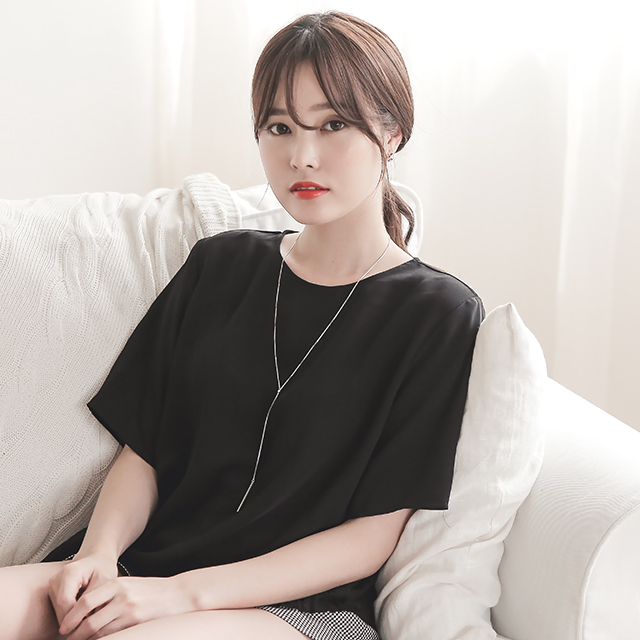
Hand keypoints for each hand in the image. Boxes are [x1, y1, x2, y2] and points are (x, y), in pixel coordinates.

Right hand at [48, 553, 118, 628]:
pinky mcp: (52, 594)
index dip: (75, 616)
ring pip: (58, 613)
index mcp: (69, 572)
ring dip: (73, 618)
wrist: (96, 560)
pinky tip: (83, 612)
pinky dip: (71, 615)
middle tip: (91, 621)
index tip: (88, 621)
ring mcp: (52, 587)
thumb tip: (86, 621)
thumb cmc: (102, 569)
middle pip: (60, 609)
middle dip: (75, 619)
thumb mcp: (104, 581)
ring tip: (89, 614)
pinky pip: (59, 611)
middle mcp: (56, 579)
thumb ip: (94, 598)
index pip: (65, 601)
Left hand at [58, 575, 189, 638]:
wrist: (176, 594)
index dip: (71, 617)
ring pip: (99, 631)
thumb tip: (83, 613)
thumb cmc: (149, 591)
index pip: (85, 602)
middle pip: (89, 619)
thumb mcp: (127, 586)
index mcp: (116, 583)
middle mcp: (121, 595)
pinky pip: (113, 635)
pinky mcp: (136, 621)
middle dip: (75, 634)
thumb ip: (108, 595)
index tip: (63, 628)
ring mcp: (129, 610)